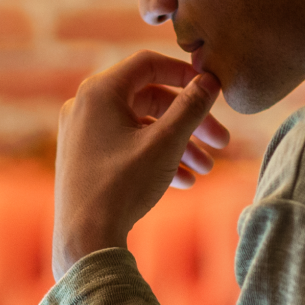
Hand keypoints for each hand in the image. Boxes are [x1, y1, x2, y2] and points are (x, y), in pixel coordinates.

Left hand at [52, 50, 229, 278]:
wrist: (85, 239)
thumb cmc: (122, 186)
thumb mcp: (166, 143)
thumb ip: (191, 107)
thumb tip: (210, 80)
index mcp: (99, 91)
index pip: (148, 64)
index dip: (184, 73)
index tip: (212, 89)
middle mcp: (85, 106)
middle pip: (149, 98)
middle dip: (189, 120)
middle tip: (222, 141)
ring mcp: (82, 133)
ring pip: (141, 126)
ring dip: (178, 143)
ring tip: (206, 169)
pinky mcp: (84, 158)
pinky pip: (126, 145)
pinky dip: (155, 156)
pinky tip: (184, 181)